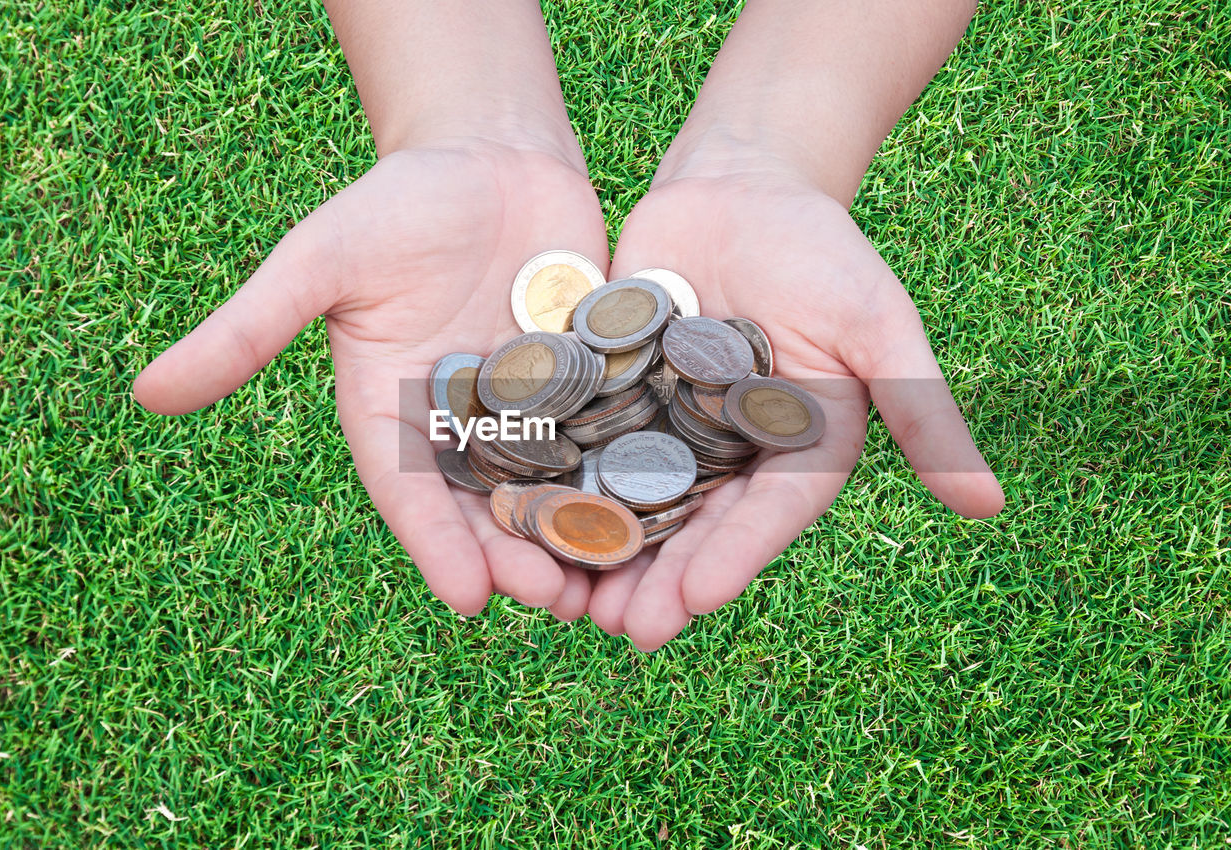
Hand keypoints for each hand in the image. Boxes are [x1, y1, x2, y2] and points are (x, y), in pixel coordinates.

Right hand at [134, 142, 608, 616]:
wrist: (489, 154)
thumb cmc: (395, 202)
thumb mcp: (318, 262)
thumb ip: (248, 330)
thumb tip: (144, 395)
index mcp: (395, 414)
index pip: (412, 496)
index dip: (438, 547)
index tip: (469, 598)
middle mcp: (463, 424)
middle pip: (490, 506)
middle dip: (519, 554)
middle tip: (555, 599)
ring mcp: (532, 407)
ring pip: (555, 485)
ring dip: (580, 532)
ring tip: (613, 575)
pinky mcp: (590, 380)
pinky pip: (610, 435)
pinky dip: (629, 474)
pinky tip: (662, 509)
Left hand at [587, 148, 1004, 649]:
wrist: (742, 184)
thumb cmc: (823, 248)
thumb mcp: (878, 326)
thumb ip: (923, 409)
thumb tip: (992, 504)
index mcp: (799, 452)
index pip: (764, 520)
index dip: (731, 560)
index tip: (693, 600)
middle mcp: (732, 455)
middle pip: (693, 528)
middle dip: (659, 578)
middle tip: (621, 629)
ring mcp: (669, 429)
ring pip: (633, 503)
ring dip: (603, 553)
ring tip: (566, 599)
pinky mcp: (616, 397)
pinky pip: (585, 447)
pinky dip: (559, 484)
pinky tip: (522, 520)